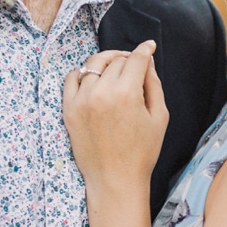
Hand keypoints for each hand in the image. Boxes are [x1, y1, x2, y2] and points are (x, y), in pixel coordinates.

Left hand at [63, 42, 168, 188]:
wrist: (114, 180)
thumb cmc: (142, 153)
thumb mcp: (159, 117)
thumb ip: (154, 85)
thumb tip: (147, 62)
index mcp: (126, 94)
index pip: (136, 59)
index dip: (145, 50)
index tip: (149, 46)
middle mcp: (101, 93)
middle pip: (116, 61)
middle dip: (128, 58)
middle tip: (135, 63)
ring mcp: (81, 100)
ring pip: (93, 65)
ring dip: (107, 62)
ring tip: (115, 68)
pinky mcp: (68, 109)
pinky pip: (72, 78)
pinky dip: (83, 73)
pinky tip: (94, 79)